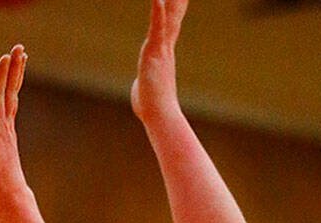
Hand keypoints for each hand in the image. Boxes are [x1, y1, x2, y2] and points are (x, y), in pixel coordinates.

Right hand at [0, 45, 27, 205]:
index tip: (6, 58)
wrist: (9, 193)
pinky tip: (12, 88)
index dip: (1, 76)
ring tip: (20, 58)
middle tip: (19, 48)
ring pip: (12, 95)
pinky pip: (11, 105)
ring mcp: (8, 128)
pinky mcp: (8, 134)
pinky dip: (12, 91)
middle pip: (10, 90)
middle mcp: (5, 125)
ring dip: (15, 76)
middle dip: (14, 68)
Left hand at [131, 0, 187, 124]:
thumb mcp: (147, 88)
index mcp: (164, 52)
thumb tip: (145, 94)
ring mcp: (161, 48)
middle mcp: (165, 47)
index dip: (175, 9)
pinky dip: (157, 11)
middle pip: (174, 15)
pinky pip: (156, 27)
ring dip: (172, 0)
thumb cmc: (151, 106)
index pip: (171, 25)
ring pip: (168, 16)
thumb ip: (147, 83)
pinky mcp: (154, 51)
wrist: (159, 113)